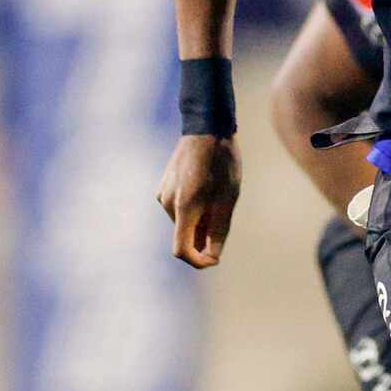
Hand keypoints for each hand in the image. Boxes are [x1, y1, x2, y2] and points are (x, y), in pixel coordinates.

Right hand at [157, 134, 240, 269]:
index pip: (181, 250)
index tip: (215, 260)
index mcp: (183, 208)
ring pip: (183, 222)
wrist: (207, 129)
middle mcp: (167, 203)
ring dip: (200, 222)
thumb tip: (213, 256)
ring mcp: (163, 195)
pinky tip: (208, 190)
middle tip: (225, 217)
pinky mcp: (164, 188)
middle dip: (204, 239)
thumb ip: (219, 230)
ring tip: (218, 197)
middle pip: (184, 236)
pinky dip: (193, 211)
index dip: (198, 261)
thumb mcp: (228, 199)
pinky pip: (179, 210)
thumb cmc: (222, 164)